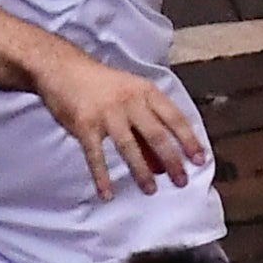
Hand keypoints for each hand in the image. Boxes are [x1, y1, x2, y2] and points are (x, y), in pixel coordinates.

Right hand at [32, 48, 206, 201]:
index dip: (189, 140)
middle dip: (172, 160)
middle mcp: (131, 101)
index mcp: (146, 91)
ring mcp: (108, 112)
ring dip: (142, 171)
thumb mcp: (130, 98)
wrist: (62, 68)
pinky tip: (107, 193)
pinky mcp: (85, 124)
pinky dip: (102, 176)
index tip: (200, 159)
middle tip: (182, 181)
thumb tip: (162, 165)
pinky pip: (96, 155)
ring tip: (150, 190)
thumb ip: (146, 129)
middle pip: (157, 134)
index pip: (175, 118)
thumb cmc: (101, 86)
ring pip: (130, 146)